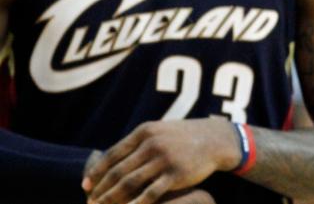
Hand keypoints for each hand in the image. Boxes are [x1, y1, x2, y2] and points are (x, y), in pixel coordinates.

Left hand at [82, 118, 238, 203]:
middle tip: (90, 202)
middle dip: (101, 189)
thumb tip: (111, 157)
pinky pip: (150, 193)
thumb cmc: (184, 137)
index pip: (113, 154)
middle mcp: (152, 144)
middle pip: (119, 171)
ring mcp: (164, 159)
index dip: (97, 171)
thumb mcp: (160, 131)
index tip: (85, 185)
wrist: (215, 139)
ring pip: (130, 183)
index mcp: (145, 132)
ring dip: (112, 198)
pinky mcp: (176, 174)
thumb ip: (139, 142)